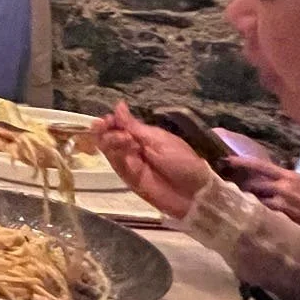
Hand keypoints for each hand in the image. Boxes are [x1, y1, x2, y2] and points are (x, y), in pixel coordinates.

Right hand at [92, 102, 215, 221]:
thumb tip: (118, 105)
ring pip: (107, 149)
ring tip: (126, 140)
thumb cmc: (182, 162)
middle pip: (107, 136)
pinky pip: (114, 164)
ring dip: (111, 140)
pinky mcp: (126, 178)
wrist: (193, 193)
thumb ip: (135, 126)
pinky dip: (116, 154)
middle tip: (115, 129)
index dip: (111, 120)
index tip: (109, 119)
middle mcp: (131, 148)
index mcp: (142, 136)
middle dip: (106, 130)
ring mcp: (128, 164)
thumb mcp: (160, 140)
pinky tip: (126, 149)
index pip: (118, 125)